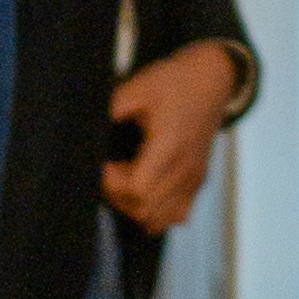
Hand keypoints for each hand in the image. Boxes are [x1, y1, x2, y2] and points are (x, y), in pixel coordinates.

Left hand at [102, 38, 240, 232]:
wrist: (213, 79)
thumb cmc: (176, 81)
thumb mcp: (139, 86)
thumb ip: (111, 108)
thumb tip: (85, 128)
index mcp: (169, 146)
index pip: (136, 190)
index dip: (111, 183)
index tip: (103, 164)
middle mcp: (184, 169)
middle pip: (143, 209)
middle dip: (118, 195)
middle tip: (111, 171)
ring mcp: (193, 179)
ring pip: (158, 219)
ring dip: (135, 207)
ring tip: (127, 181)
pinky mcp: (198, 182)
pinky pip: (177, 216)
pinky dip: (157, 212)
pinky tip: (147, 189)